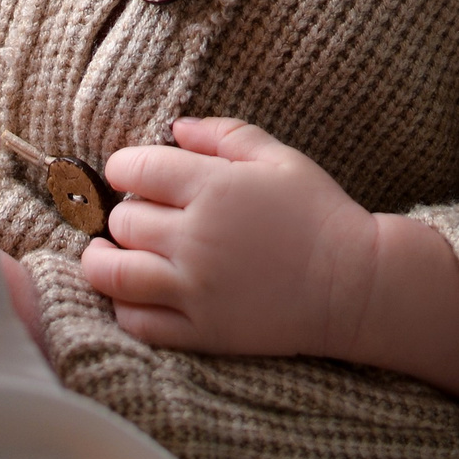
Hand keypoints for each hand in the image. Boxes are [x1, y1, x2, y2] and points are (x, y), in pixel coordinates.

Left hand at [85, 119, 458, 408]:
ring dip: (102, 260)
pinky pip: (137, 322)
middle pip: (121, 221)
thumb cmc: (319, 213)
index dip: (123, 169)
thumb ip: (222, 134)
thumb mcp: (278, 157)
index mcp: (211, 187)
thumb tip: (174, 127)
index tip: (132, 175)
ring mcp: (195, 288)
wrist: (357, 285)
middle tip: (140, 216)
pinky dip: (123, 307)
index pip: (131, 169)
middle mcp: (194, 237)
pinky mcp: (202, 331)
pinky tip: (134, 294)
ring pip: (112, 273)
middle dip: (124, 214)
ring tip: (109, 254)